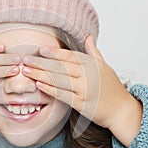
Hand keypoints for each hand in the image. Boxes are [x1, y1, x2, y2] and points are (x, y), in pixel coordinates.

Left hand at [22, 36, 138, 130]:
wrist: (122, 110)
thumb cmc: (112, 88)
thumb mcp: (105, 67)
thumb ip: (94, 52)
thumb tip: (88, 37)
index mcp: (92, 65)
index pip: (70, 56)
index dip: (54, 52)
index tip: (40, 49)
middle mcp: (87, 76)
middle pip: (60, 66)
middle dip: (41, 62)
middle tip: (26, 59)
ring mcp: (84, 90)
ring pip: (59, 80)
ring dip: (40, 75)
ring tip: (26, 70)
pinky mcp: (81, 103)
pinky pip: (62, 95)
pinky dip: (50, 89)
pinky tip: (39, 85)